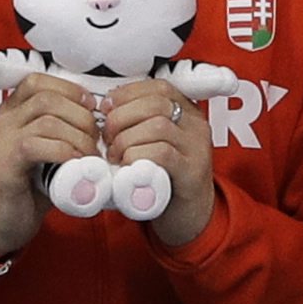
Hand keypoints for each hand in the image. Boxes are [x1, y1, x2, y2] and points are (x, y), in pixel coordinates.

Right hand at [0, 71, 101, 263]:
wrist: (3, 221)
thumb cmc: (32, 186)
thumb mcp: (49, 150)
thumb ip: (65, 132)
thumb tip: (102, 123)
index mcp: (13, 111)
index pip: (38, 81)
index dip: (69, 89)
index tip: (91, 107)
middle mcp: (4, 120)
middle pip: (46, 97)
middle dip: (80, 115)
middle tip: (96, 138)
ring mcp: (1, 140)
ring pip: (46, 120)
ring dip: (78, 136)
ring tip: (91, 155)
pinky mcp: (5, 163)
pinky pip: (36, 145)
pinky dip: (64, 152)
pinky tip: (77, 164)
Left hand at [97, 72, 220, 248]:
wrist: (189, 216)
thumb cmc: (163, 176)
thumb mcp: (152, 142)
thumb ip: (137, 124)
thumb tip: (105, 109)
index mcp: (187, 112)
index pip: (159, 87)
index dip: (127, 94)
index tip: (106, 108)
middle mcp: (196, 125)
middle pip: (157, 102)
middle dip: (122, 117)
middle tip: (107, 138)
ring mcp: (197, 148)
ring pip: (157, 126)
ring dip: (126, 139)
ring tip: (115, 156)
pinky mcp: (193, 172)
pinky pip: (162, 153)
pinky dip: (137, 156)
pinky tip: (127, 167)